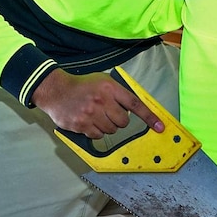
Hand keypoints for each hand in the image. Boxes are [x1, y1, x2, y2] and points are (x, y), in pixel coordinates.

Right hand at [32, 70, 163, 138]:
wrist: (56, 90)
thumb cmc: (83, 85)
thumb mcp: (103, 81)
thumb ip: (119, 93)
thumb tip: (135, 109)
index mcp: (110, 88)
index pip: (135, 104)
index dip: (149, 117)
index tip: (160, 127)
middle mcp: (102, 100)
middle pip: (123, 122)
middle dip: (119, 120)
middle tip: (108, 112)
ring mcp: (91, 114)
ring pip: (111, 130)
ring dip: (107, 126)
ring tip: (95, 115)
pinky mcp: (81, 125)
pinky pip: (98, 136)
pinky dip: (96, 131)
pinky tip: (88, 121)